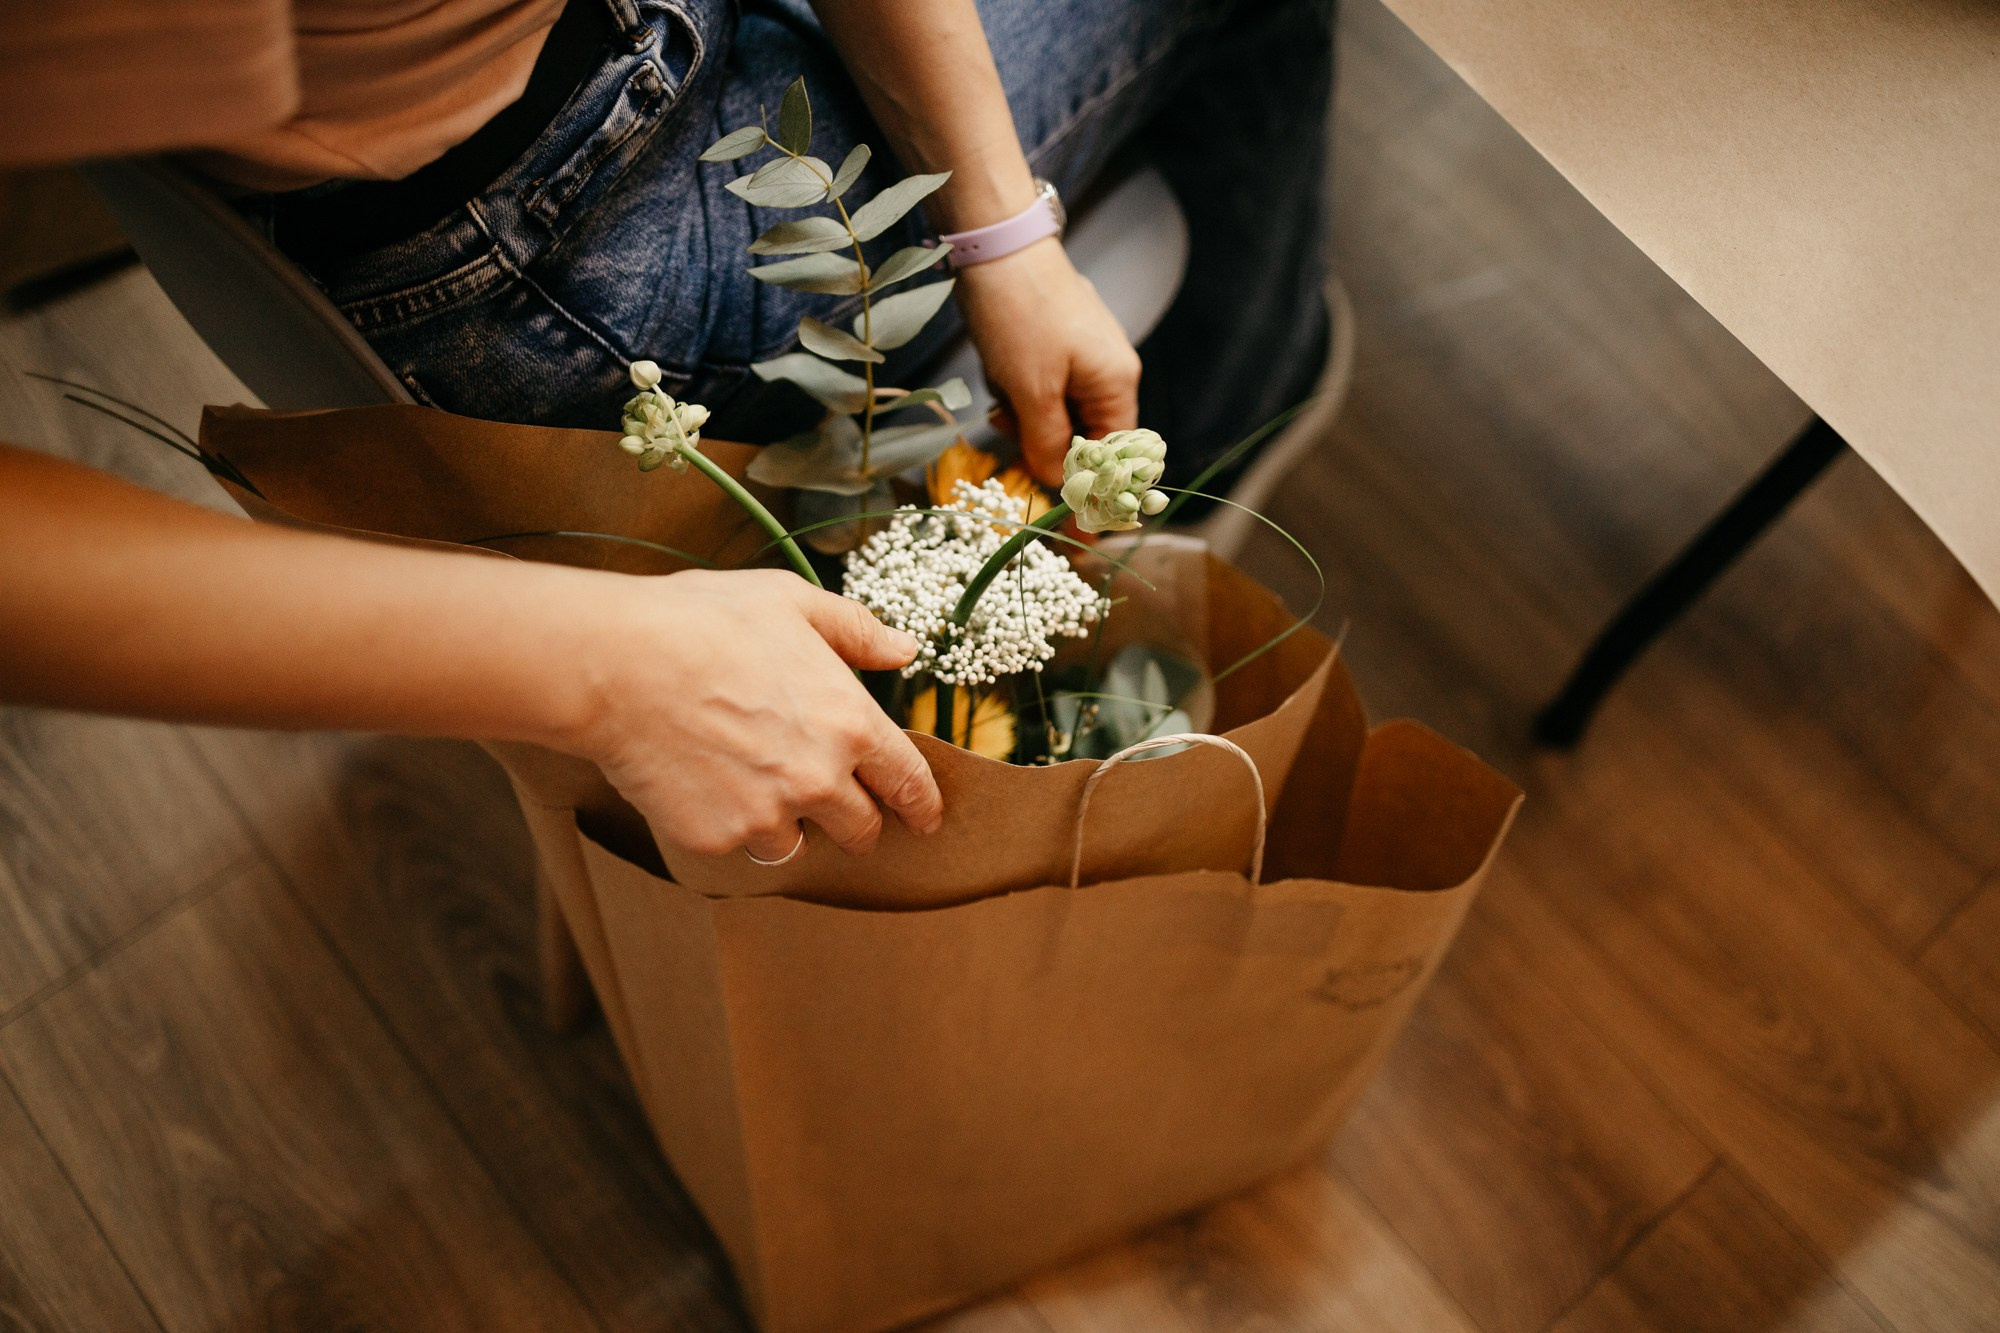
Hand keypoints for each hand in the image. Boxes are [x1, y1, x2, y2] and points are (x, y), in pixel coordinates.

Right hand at [564, 569, 942, 859]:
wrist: (617, 662)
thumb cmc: (702, 621)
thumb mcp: (791, 602)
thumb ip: (856, 631)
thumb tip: (904, 650)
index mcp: (850, 723)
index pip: (908, 783)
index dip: (921, 805)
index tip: (925, 819)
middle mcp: (819, 780)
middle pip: (861, 830)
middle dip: (855, 823)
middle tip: (833, 809)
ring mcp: (767, 816)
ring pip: (794, 844)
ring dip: (783, 823)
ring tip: (747, 781)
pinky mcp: (716, 839)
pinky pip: (735, 845)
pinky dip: (726, 824)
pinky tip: (701, 781)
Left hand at [954, 238, 1141, 485]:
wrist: (995, 243)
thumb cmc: (1020, 315)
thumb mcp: (1031, 393)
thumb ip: (1050, 447)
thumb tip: (1060, 485)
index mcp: (1117, 384)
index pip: (1116, 463)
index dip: (1095, 500)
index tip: (1072, 539)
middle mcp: (1110, 372)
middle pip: (1086, 442)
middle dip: (1045, 446)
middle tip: (1009, 427)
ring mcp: (1084, 356)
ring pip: (1058, 417)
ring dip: (1025, 418)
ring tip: (1002, 391)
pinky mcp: (1056, 344)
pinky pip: (1041, 390)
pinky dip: (1019, 394)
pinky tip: (1000, 374)